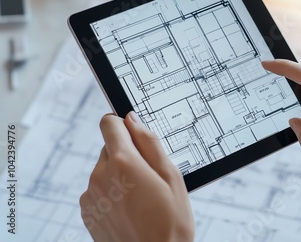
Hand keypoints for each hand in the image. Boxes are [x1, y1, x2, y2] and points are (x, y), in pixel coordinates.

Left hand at [80, 112, 193, 241]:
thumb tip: (133, 120)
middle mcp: (100, 176)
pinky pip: (98, 189)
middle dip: (128, 154)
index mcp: (123, 163)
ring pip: (105, 169)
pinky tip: (130, 209)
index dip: (123, 124)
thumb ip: (149, 142)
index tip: (134, 134)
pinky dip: (112, 193)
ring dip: (120, 175)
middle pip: (110, 148)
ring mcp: (91, 195)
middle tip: (149, 177)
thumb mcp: (171, 176)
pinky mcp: (88, 212)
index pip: (109, 124)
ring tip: (141, 197)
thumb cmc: (170, 221)